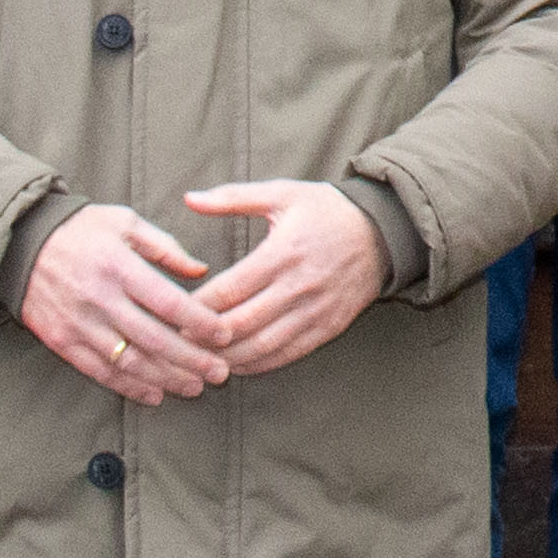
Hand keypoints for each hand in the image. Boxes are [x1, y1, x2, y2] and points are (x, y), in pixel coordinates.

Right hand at [21, 204, 227, 402]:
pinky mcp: (62, 341)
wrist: (20, 243)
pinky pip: (100, 371)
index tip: (225, 336)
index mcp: (119, 265)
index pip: (169, 302)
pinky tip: (154, 395)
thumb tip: (200, 269)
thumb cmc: (81, 229)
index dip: (201, 323)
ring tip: (194, 387)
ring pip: (129, 361)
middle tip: (220, 374)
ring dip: (166, 379)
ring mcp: (79, 323)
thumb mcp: (125, 222)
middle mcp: (100, 298)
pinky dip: (129, 387)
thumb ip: (165, 247)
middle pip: (154, 339)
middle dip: (192, 361)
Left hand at [183, 178, 392, 375]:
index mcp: (283, 253)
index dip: (196, 307)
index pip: (229, 290)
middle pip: (241, 324)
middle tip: (178, 340)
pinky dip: (258, 364)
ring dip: (227, 357)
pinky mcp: (328, 327)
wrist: (383, 232)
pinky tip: (237, 364)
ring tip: (201, 357)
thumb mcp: (283, 193)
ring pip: (262, 346)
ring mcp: (315, 311)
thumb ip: (233, 198)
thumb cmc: (327, 210)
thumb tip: (190, 199)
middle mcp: (299, 286)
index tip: (173, 311)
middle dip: (205, 337)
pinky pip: (287, 355)